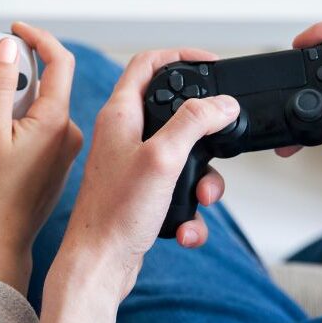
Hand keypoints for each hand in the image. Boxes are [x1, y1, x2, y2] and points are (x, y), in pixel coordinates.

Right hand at [0, 23, 83, 294]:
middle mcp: (67, 132)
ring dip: (3, 108)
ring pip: (34, 109)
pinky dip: (10, 128)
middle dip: (6, 82)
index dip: (36, 38)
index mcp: (56, 120)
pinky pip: (35, 130)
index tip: (15, 30)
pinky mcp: (55, 162)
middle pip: (41, 85)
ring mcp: (63, 149)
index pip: (58, 60)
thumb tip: (8, 48)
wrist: (0, 238)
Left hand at [55, 49, 238, 299]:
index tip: (211, 64)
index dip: (181, 56)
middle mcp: (123, 135)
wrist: (98, 267)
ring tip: (201, 198)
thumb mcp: (162, 158)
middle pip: (174, 111)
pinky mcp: (141, 193)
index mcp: (120, 114)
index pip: (148, 63)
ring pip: (183, 155)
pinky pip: (178, 190)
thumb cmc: (114, 214)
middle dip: (204, 131)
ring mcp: (132, 164)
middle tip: (220, 139)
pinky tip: (185, 228)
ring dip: (202, 178)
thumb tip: (223, 103)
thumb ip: (194, 123)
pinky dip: (189, 209)